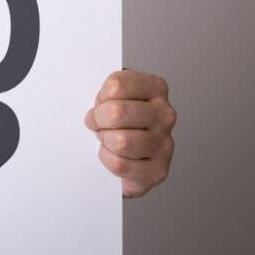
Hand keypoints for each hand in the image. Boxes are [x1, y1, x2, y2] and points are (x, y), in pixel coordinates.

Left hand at [84, 69, 175, 197]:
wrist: (131, 155)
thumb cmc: (118, 121)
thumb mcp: (111, 97)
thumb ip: (103, 93)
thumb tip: (91, 108)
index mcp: (154, 88)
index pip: (116, 85)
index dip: (100, 98)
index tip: (101, 103)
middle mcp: (164, 114)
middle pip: (116, 112)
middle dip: (99, 120)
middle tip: (99, 125)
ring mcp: (164, 142)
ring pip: (120, 141)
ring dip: (106, 142)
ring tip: (108, 139)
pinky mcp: (158, 169)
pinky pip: (119, 164)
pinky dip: (108, 160)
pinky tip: (114, 155)